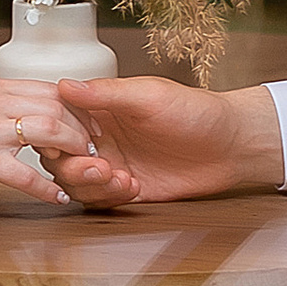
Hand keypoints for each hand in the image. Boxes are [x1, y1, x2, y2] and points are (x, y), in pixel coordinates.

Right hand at [0, 73, 83, 207]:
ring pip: (47, 130)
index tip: (89, 125)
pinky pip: (25, 174)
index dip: (77, 107)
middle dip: (82, 128)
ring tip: (82, 167)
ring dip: (72, 150)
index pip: (49, 88)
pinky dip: (47, 188)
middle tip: (92, 149)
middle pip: (55, 105)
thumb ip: (2, 107)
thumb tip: (36, 113)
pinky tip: (57, 197)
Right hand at [49, 77, 283, 206]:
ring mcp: (113, 164)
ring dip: (90, 184)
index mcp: (100, 109)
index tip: (68, 139)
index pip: (57, 120)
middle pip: (59, 157)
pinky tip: (132, 187)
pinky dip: (109, 197)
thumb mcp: (148, 96)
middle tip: (99, 165)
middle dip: (72, 166)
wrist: (231, 145)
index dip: (54, 133)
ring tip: (119, 178)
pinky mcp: (127, 189)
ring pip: (75, 182)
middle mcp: (101, 138)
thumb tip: (65, 85)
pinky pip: (100, 200)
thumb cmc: (196, 111)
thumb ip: (106, 94)